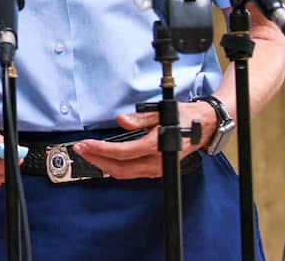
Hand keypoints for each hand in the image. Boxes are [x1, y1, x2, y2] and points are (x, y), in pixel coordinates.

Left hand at [74, 101, 218, 179]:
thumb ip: (141, 118)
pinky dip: (115, 167)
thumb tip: (122, 120)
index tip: (86, 144)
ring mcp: (157, 169)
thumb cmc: (185, 117)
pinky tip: (104, 159)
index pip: (123, 153)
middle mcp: (157, 162)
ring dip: (104, 164)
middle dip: (97, 160)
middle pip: (120, 168)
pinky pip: (131, 173)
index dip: (101, 150)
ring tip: (88, 153)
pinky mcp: (156, 170)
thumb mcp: (163, 112)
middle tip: (80, 150)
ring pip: (124, 173)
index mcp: (157, 146)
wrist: (205, 126)